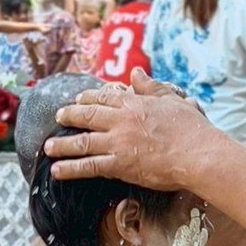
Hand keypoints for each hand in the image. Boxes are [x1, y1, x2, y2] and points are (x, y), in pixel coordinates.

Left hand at [47, 69, 215, 188]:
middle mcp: (121, 121)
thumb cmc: (192, 129)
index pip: (105, 98)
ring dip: (62, 145)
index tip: (79, 99)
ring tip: (48, 147)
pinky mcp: (119, 164)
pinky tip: (57, 171)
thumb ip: (151, 87)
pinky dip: (71, 169)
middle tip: (58, 117)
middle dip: (69, 116)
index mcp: (135, 104)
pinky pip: (89, 166)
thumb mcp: (172, 100)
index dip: (89, 99)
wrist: (198, 154)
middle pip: (87, 116)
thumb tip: (135, 74)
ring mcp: (118, 143)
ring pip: (82, 142)